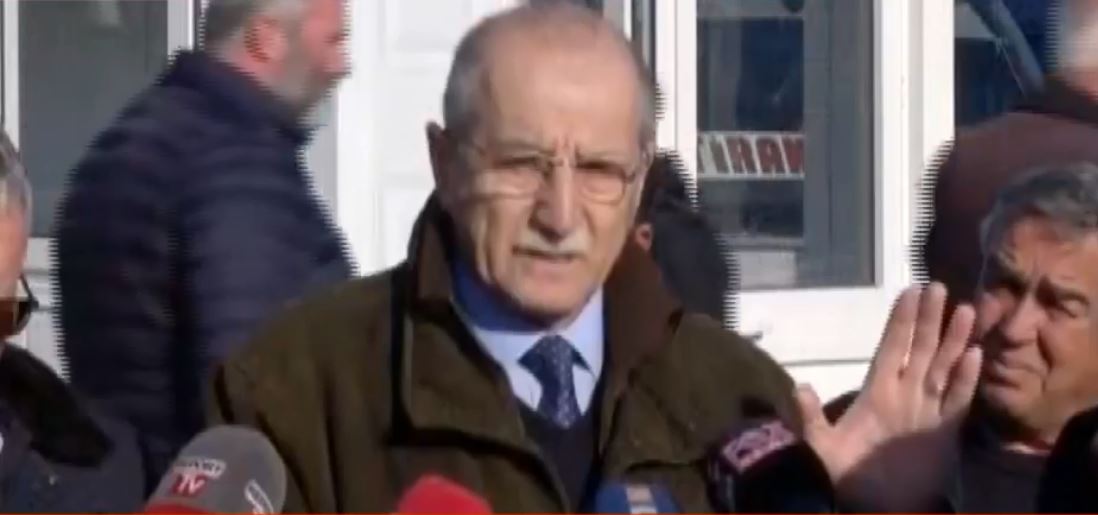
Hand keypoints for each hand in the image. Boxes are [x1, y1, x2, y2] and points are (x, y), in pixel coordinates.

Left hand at [797, 283, 983, 510]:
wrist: (873, 504)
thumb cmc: (845, 474)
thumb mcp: (821, 446)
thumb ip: (812, 417)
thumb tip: (802, 387)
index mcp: (876, 391)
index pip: (891, 347)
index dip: (900, 320)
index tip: (910, 290)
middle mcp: (905, 393)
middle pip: (920, 348)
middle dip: (929, 319)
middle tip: (937, 286)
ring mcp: (927, 410)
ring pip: (943, 367)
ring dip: (953, 340)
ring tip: (964, 310)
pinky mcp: (945, 431)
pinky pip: (958, 399)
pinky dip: (967, 379)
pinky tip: (975, 355)